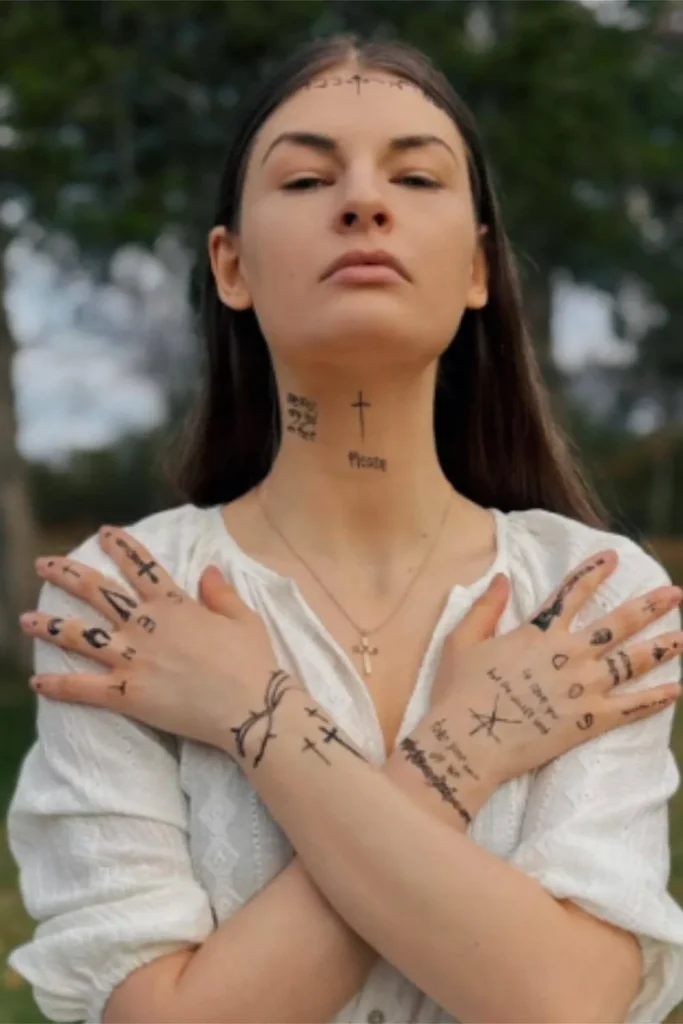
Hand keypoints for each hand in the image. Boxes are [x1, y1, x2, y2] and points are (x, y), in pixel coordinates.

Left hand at [18, 525, 304, 755]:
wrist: (250, 705)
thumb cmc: (253, 662)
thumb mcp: (244, 618)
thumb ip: (221, 593)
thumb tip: (206, 568)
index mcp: (174, 605)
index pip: (141, 566)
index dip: (121, 547)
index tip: (104, 532)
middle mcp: (146, 626)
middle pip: (98, 593)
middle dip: (67, 575)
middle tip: (43, 564)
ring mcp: (133, 659)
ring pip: (80, 637)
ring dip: (49, 626)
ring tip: (23, 619)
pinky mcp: (127, 694)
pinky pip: (84, 688)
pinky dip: (58, 685)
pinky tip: (36, 681)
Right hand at [430, 548, 682, 786]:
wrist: (470, 740)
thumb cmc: (460, 690)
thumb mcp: (463, 640)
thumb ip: (486, 607)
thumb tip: (501, 577)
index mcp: (540, 632)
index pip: (573, 592)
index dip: (594, 572)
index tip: (614, 557)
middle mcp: (571, 653)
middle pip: (619, 623)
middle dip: (650, 605)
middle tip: (676, 594)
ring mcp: (586, 687)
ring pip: (634, 661)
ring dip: (663, 647)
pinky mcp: (591, 721)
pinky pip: (633, 707)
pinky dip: (658, 698)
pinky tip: (679, 690)